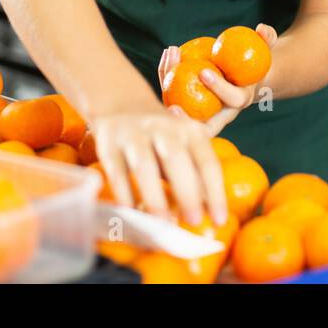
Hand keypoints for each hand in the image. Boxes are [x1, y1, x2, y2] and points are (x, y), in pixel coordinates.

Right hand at [90, 105, 228, 226]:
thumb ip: (196, 173)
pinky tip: (132, 213)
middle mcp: (163, 128)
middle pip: (176, 158)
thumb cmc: (162, 136)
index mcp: (189, 130)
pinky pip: (116, 171)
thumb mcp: (184, 145)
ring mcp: (133, 134)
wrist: (121, 103)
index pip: (207, 161)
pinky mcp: (108, 143)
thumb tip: (208, 211)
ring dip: (155, 197)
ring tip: (163, 224)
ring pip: (144, 165)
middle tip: (193, 222)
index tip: (219, 220)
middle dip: (187, 192)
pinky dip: (124, 193)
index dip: (215, 192)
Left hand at [159, 23, 276, 135]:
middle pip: (201, 122)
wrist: (242, 75)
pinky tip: (168, 53)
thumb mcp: (263, 50)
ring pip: (181, 105)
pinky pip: (173, 91)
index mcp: (240, 100)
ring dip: (169, 83)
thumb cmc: (252, 60)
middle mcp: (220, 111)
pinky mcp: (187, 101)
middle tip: (173, 106)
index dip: (219, 89)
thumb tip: (262, 28)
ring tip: (171, 54)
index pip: (232, 100)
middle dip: (185, 120)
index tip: (204, 71)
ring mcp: (202, 109)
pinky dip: (167, 74)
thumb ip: (266, 39)